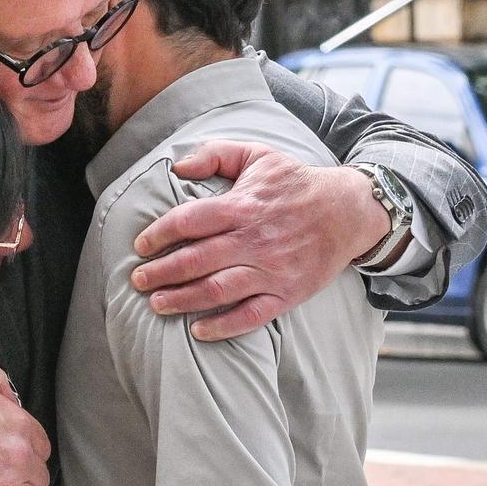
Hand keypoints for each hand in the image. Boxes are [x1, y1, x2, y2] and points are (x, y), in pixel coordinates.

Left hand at [130, 140, 389, 340]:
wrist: (349, 211)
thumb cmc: (294, 183)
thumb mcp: (256, 155)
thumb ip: (214, 154)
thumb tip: (178, 168)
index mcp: (242, 205)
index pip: (189, 221)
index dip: (160, 234)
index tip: (141, 246)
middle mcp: (254, 240)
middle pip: (197, 260)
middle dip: (161, 273)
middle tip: (138, 280)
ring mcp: (272, 270)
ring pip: (218, 290)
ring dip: (182, 300)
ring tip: (156, 304)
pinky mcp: (287, 293)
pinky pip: (252, 315)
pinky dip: (224, 326)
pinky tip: (198, 331)